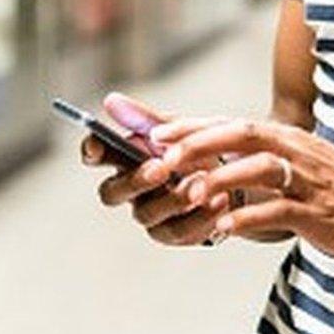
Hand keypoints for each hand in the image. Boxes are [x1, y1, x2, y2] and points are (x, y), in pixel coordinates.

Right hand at [81, 93, 227, 245]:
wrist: (242, 175)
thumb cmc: (202, 148)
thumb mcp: (180, 128)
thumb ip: (146, 119)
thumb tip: (110, 100)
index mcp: (127, 157)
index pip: (97, 155)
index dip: (91, 151)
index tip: (96, 145)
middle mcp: (131, 188)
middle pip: (112, 193)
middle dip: (135, 181)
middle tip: (160, 168)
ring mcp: (150, 214)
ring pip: (146, 214)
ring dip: (173, 198)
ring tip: (200, 184)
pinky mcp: (174, 233)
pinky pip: (178, 231)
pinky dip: (199, 216)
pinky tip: (218, 200)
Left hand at [152, 118, 333, 258]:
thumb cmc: (329, 186)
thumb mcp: (292, 160)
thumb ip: (250, 155)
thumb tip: (199, 156)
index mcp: (283, 136)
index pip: (230, 123)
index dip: (192, 127)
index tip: (155, 133)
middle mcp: (293, 150)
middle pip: (242, 135)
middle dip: (199, 144)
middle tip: (163, 159)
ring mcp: (307, 180)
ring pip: (259, 170)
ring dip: (220, 180)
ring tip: (187, 194)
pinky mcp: (318, 212)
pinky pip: (279, 212)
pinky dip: (249, 218)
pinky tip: (223, 229)